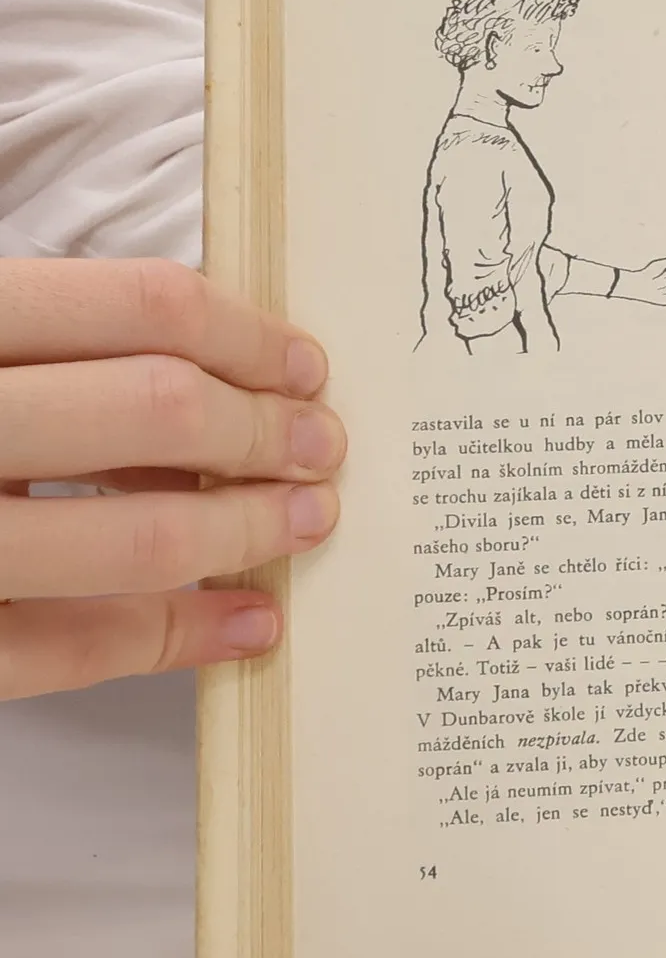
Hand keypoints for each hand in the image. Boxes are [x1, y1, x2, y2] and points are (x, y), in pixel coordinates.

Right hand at [0, 258, 344, 699]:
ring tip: (302, 525)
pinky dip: (178, 639)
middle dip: (265, 433)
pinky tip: (248, 625)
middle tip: (323, 448)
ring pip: (130, 541)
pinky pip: (66, 650)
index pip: (139, 307)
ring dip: (244, 534)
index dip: (249, 336)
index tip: (307, 367)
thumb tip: (222, 378)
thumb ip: (50, 345)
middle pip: (157, 411)